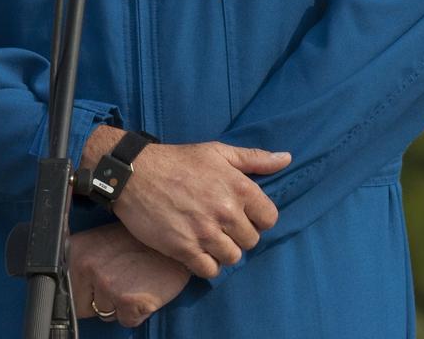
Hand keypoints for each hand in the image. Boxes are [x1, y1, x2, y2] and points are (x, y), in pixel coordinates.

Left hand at [68, 223, 189, 327]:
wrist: (171, 241)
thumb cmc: (140, 241)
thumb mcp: (104, 242)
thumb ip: (85, 262)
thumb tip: (70, 285)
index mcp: (78, 250)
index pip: (66, 291)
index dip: (86, 291)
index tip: (100, 283)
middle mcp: (88, 267)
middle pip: (84, 307)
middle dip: (103, 301)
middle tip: (122, 278)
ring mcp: (107, 284)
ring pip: (106, 314)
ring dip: (121, 304)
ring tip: (135, 280)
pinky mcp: (128, 301)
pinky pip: (127, 321)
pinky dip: (138, 312)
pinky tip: (145, 288)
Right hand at [82, 131, 290, 278]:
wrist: (136, 174)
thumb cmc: (179, 160)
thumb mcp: (218, 151)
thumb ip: (254, 158)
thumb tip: (286, 159)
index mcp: (239, 186)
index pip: (269, 218)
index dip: (257, 217)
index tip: (242, 212)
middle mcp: (226, 211)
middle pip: (251, 240)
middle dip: (239, 233)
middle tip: (221, 223)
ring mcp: (205, 232)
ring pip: (233, 257)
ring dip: (223, 250)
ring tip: (209, 235)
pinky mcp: (185, 249)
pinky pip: (210, 270)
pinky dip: (206, 263)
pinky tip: (197, 248)